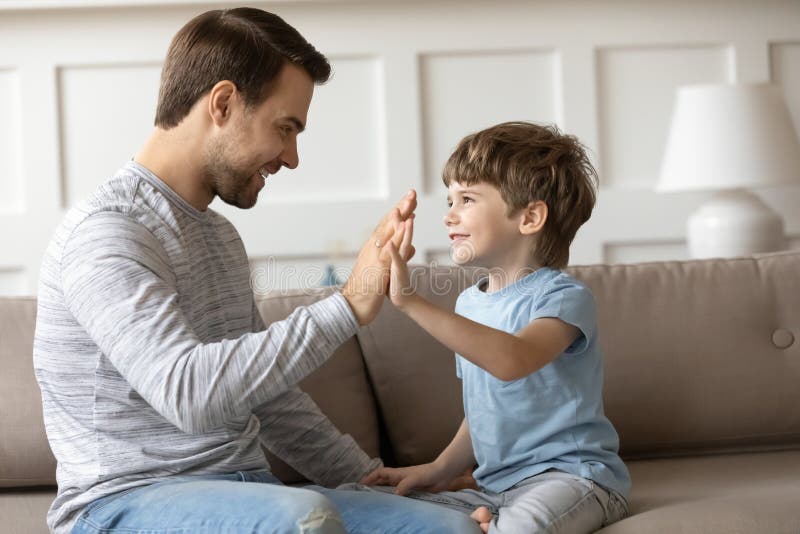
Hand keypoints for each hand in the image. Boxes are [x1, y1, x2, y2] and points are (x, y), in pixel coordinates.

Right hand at [342, 190, 416, 324]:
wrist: (354, 305)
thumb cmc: (368, 289)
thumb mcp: (387, 269)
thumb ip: (398, 256)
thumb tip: (411, 247)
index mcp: (376, 248)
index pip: (389, 226)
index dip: (401, 212)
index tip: (411, 200)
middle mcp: (373, 247)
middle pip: (389, 223)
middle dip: (402, 207)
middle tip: (412, 192)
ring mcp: (375, 255)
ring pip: (389, 232)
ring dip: (399, 216)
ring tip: (409, 202)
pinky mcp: (379, 266)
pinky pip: (390, 247)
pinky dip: (397, 235)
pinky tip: (404, 225)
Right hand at [360, 462, 453, 495]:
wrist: (443, 474)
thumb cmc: (429, 473)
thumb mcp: (415, 478)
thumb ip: (405, 485)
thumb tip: (394, 495)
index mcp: (398, 473)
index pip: (380, 473)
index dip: (370, 477)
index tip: (361, 484)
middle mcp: (399, 479)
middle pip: (382, 482)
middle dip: (372, 487)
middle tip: (364, 496)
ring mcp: (405, 486)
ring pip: (390, 490)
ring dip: (382, 494)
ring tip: (374, 503)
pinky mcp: (412, 492)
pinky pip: (399, 496)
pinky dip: (393, 500)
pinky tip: (392, 507)